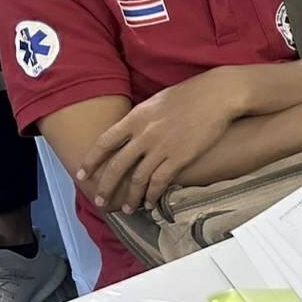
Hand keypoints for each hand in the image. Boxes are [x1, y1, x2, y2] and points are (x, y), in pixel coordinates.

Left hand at [77, 72, 240, 210]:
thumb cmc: (191, 93)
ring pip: (137, 179)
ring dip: (131, 196)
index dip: (91, 160)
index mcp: (136, 117)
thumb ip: (142, 118)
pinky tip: (150, 202)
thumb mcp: (157, 100)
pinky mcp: (180, 157)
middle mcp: (144, 134)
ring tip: (128, 208)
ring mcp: (161, 147)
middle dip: (106, 187)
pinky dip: (152, 195)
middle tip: (100, 200)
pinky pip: (160, 182)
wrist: (218, 94)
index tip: (82, 173)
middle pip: (117, 166)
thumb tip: (132, 130)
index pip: (105, 142)